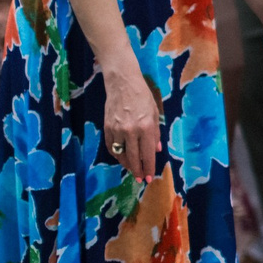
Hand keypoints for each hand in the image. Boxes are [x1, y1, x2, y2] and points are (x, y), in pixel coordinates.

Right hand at [101, 59, 162, 183]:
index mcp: (146, 127)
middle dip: (137, 170)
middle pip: (133, 157)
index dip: (148, 167)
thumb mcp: (154, 114)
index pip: (147, 154)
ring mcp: (117, 130)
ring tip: (132, 170)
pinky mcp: (107, 128)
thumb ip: (155, 134)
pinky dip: (116, 154)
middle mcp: (131, 131)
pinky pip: (111, 146)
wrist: (122, 84)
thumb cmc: (143, 97)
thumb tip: (155, 150)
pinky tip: (121, 158)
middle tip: (139, 179)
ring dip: (126, 164)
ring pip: (120, 154)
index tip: (149, 178)